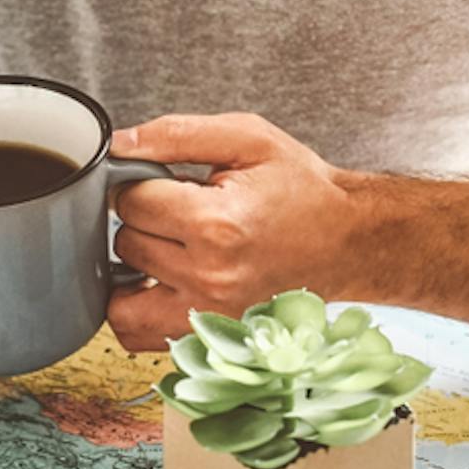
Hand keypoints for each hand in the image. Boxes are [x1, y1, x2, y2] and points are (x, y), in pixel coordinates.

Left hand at [107, 113, 360, 349]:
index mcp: (216, 223)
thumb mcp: (248, 139)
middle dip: (144, 222)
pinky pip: (138, 334)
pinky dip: (136, 311)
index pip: (132, 201)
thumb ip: (177, 134)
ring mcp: (207, 312)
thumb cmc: (303, 190)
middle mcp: (209, 275)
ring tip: (164, 249)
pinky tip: (158, 284)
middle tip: (179, 213)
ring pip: (120, 296)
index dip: (142, 183)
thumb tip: (119, 144)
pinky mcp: (209, 334)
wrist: (348, 240)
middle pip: (126, 244)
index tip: (168, 183)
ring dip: (132, 270)